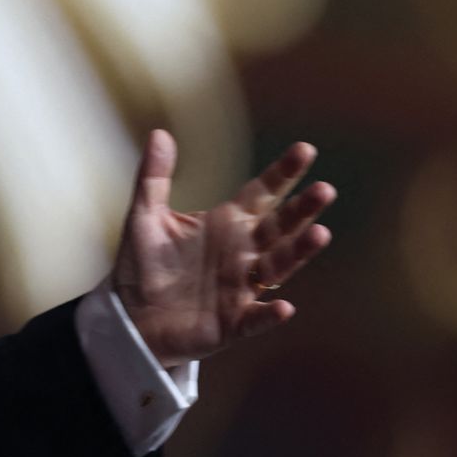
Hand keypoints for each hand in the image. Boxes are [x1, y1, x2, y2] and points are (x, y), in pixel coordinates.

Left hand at [112, 129, 335, 368]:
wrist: (131, 317)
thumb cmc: (143, 265)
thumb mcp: (144, 216)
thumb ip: (154, 178)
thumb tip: (159, 133)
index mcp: (227, 224)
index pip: (263, 193)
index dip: (283, 173)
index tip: (305, 149)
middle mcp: (243, 253)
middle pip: (280, 227)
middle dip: (302, 210)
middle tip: (325, 190)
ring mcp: (241, 288)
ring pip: (278, 267)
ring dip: (298, 253)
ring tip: (320, 235)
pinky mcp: (231, 323)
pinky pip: (255, 319)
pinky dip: (269, 314)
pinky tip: (283, 308)